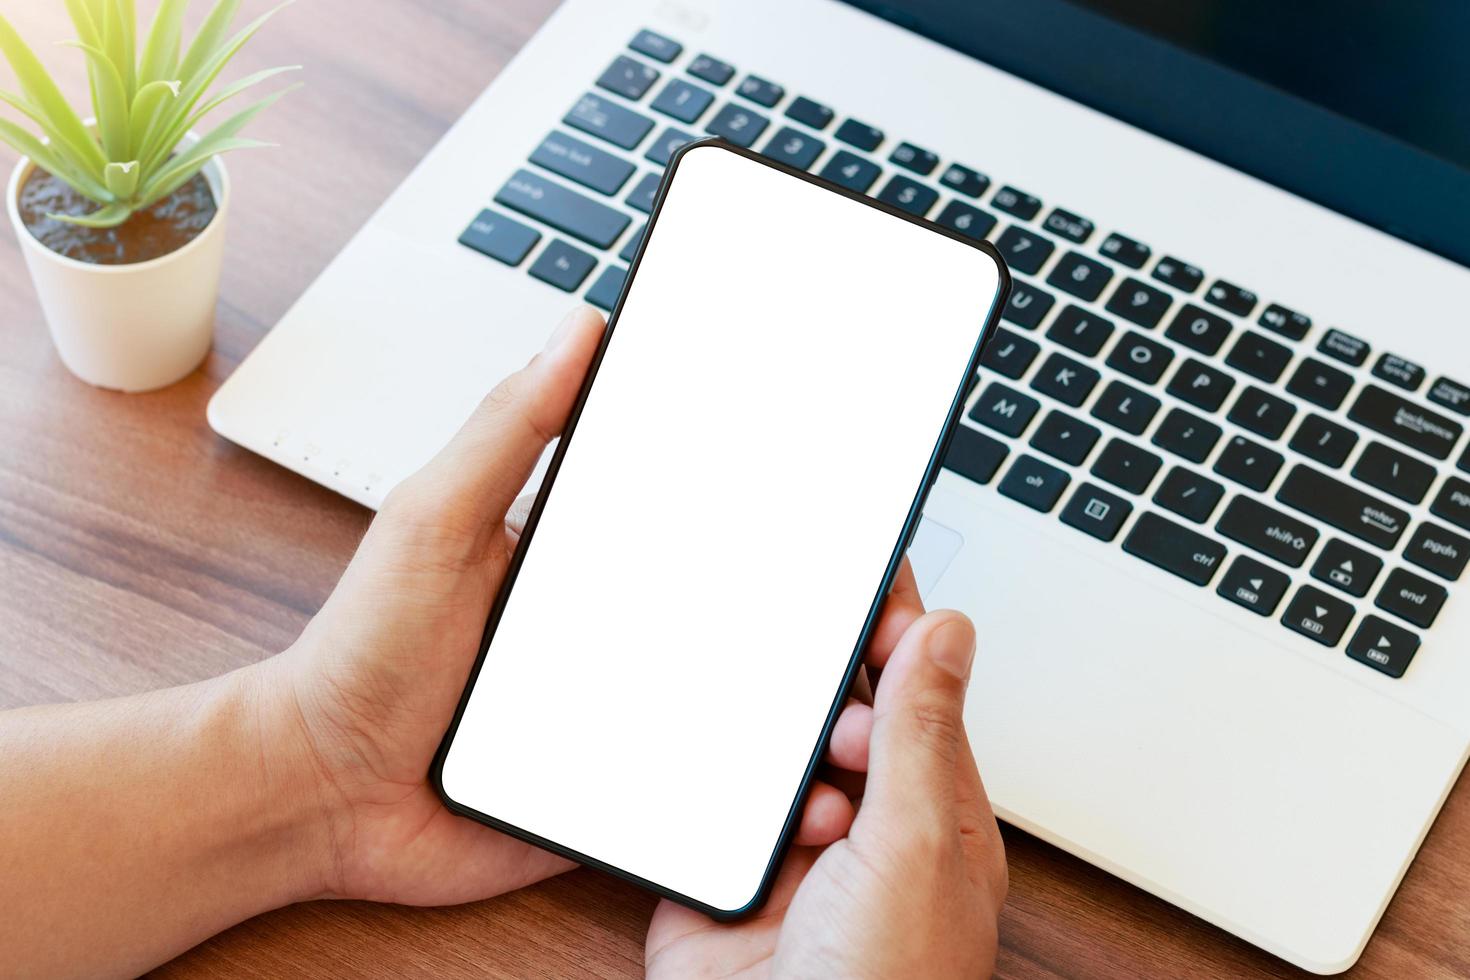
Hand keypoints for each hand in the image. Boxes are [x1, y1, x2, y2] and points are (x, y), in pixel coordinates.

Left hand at [245, 303, 929, 911]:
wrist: (319, 796)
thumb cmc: (361, 653)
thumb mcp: (434, 521)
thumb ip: (507, 431)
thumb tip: (577, 330)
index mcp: (588, 557)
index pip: (702, 522)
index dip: (777, 514)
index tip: (846, 509)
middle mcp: (617, 628)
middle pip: (741, 617)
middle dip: (819, 625)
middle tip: (892, 629)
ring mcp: (623, 709)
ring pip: (740, 707)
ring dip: (804, 716)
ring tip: (866, 721)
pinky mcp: (618, 788)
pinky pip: (702, 792)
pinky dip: (757, 799)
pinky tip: (807, 800)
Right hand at [645, 592, 1006, 977]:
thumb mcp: (912, 846)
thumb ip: (920, 735)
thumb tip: (947, 634)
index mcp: (932, 824)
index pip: (919, 701)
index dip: (900, 635)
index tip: (873, 572)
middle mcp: (865, 837)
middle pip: (840, 722)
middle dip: (828, 696)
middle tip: (821, 681)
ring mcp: (795, 859)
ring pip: (773, 759)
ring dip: (773, 758)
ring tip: (800, 802)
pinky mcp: (727, 878)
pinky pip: (710, 804)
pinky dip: (710, 789)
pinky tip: (730, 802)